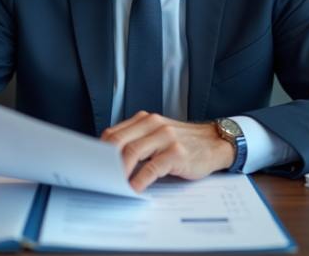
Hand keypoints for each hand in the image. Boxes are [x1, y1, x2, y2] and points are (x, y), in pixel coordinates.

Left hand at [100, 112, 235, 191]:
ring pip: (132, 152)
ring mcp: (166, 138)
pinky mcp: (177, 154)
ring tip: (113, 185)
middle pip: (119, 141)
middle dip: (105, 162)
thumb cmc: (184, 143)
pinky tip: (134, 189)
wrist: (215, 143)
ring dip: (119, 172)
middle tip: (98, 178)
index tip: (92, 166)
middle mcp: (154, 125)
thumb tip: (112, 163)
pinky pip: (152, 168)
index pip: (114, 133)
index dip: (100, 151)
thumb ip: (139, 141)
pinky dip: (139, 180)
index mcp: (146, 120)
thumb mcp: (159, 135)